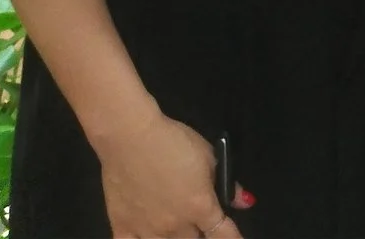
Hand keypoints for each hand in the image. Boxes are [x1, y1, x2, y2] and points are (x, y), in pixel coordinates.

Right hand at [95, 112, 241, 238]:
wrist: (130, 136)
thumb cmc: (173, 140)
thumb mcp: (209, 155)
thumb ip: (226, 183)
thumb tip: (242, 201)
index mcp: (199, 207)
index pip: (223, 235)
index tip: (233, 238)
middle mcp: (175, 224)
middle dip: (199, 233)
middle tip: (196, 220)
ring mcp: (146, 229)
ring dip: (175, 238)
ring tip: (174, 225)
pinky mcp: (121, 226)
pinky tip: (146, 234)